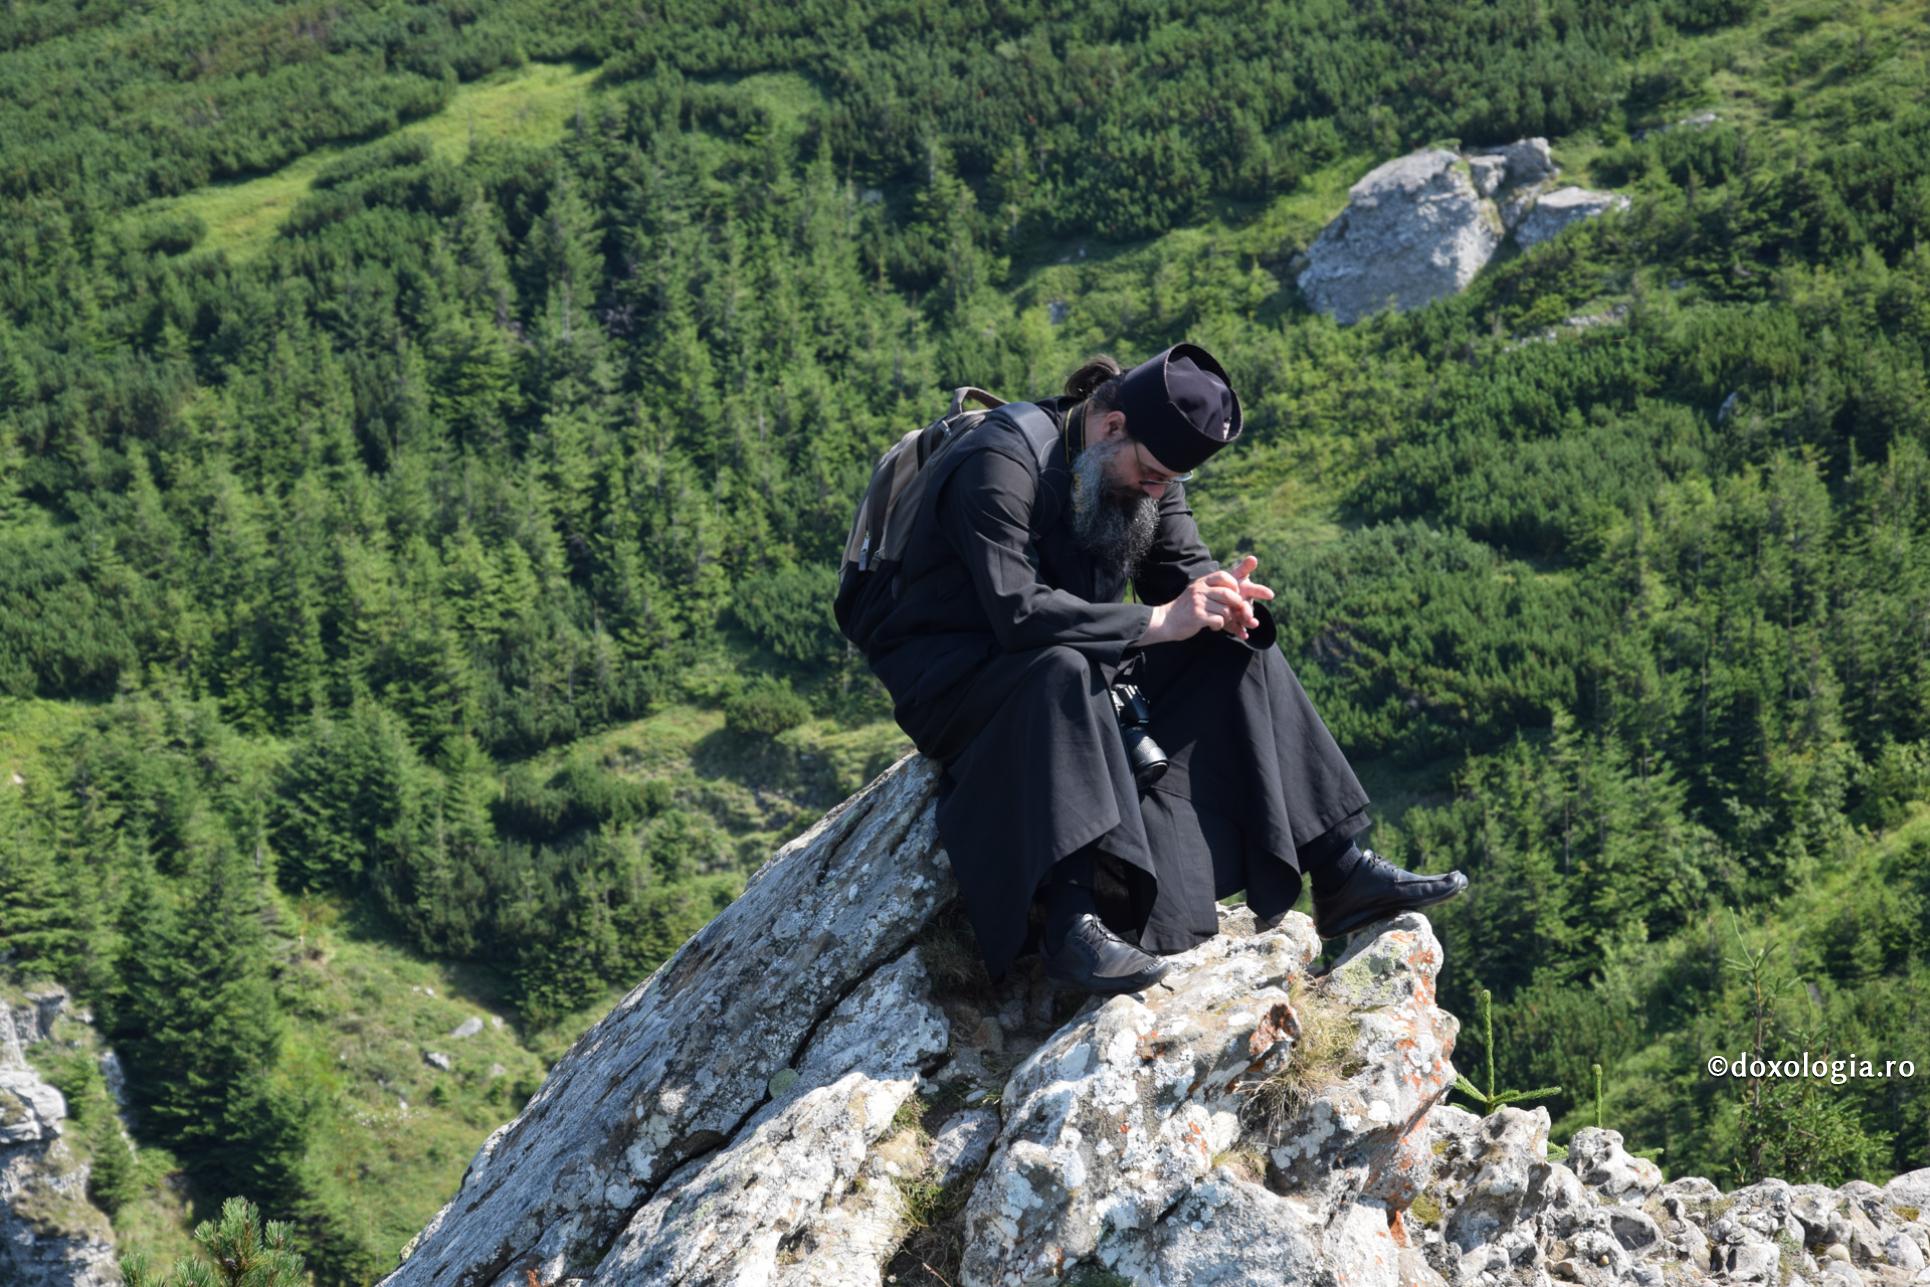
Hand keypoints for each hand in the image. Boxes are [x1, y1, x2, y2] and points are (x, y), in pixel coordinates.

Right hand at [1141, 555, 1274, 644]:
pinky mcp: (1198, 617)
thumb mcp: (1195, 592)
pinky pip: (1219, 621)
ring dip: (1226, 618)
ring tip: (1219, 620)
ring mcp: (1198, 603)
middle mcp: (1199, 590)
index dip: (1233, 585)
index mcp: (1201, 582)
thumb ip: (1210, 589)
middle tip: (1233, 611)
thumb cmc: (1184, 608)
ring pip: (1225, 610)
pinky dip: (1219, 626)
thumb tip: (1235, 591)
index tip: (1234, 594)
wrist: (1165, 621)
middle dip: (1235, 604)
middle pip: (1228, 593)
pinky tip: (1212, 626)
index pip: (1223, 576)